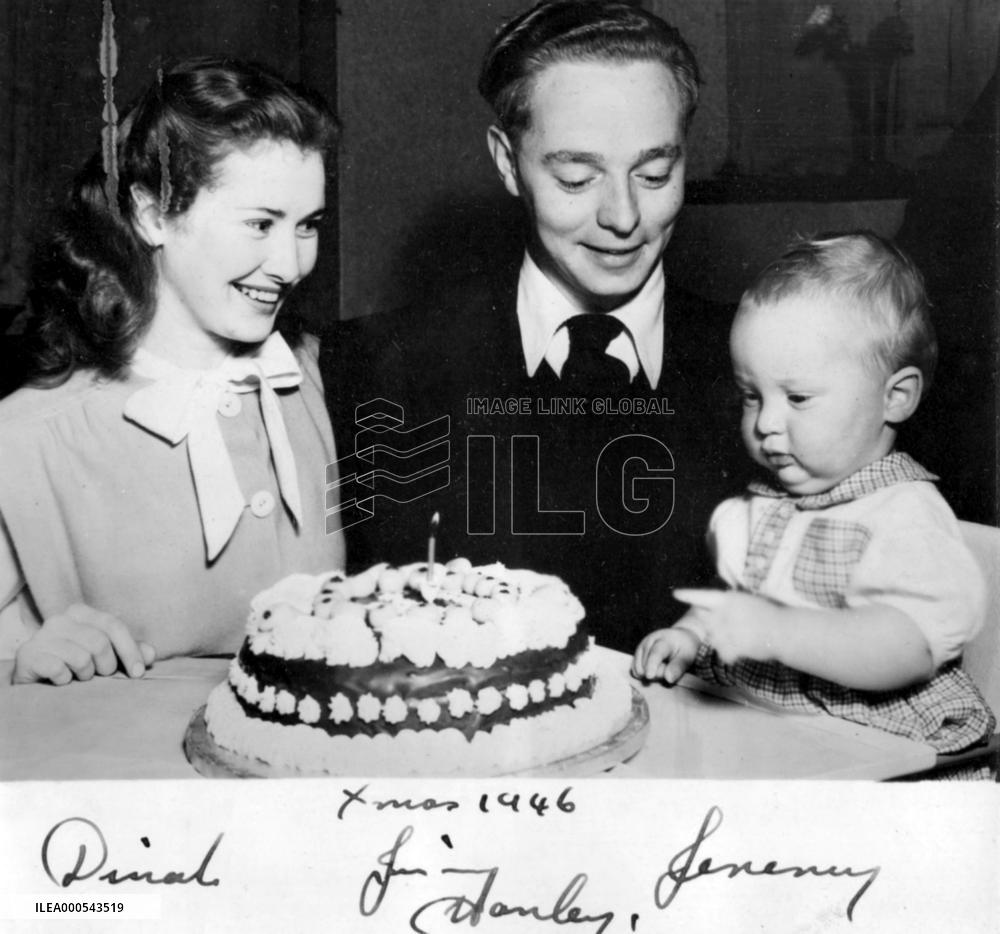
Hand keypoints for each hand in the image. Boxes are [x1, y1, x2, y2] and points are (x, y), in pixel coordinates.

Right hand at [11, 604, 155, 685]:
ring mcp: (42, 636)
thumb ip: (129, 652)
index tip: (138, 673)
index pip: (114, 626)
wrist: (34, 677)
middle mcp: (60, 619)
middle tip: (102, 675)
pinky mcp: (28, 655)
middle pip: (100, 643)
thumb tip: (151, 654)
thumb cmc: (74, 663)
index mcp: (81, 612)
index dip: (130, 651)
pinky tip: (62, 680)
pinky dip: (66, 680)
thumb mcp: (104, 655)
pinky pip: (59, 670)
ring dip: (86, 675)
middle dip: (107, 666)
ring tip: (79, 676)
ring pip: (81, 658)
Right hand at [632, 624, 700, 683]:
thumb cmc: (685, 648)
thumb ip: (678, 667)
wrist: (678, 638)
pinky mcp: (636, 654)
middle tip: (669, 669)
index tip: (649, 676)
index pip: (656, 653)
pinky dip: (643, 675)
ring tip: (662, 668)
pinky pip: (635, 670)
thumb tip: (668, 679)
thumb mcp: (688, 656)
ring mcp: (641, 647)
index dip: (652, 665)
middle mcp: (648, 641)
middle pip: (646, 664)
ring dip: (650, 675)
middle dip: (657, 674)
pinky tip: (652, 671)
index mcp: (664, 640)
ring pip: (639, 669)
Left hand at [673, 589, 780, 664]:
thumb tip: (712, 610)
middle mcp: (723, 614)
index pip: (702, 596)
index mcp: (728, 599)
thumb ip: (727, 606)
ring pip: (713, 640)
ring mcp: (725, 631)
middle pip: (705, 621)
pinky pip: (722, 654)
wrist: (784, 631)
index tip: (675, 594)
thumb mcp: (747, 602)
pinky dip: (731, 654)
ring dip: (722, 641)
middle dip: (712, 624)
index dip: (688, 595)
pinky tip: (743, 649)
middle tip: (732, 626)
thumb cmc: (769, 614)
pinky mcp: (730, 647)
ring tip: (742, 637)